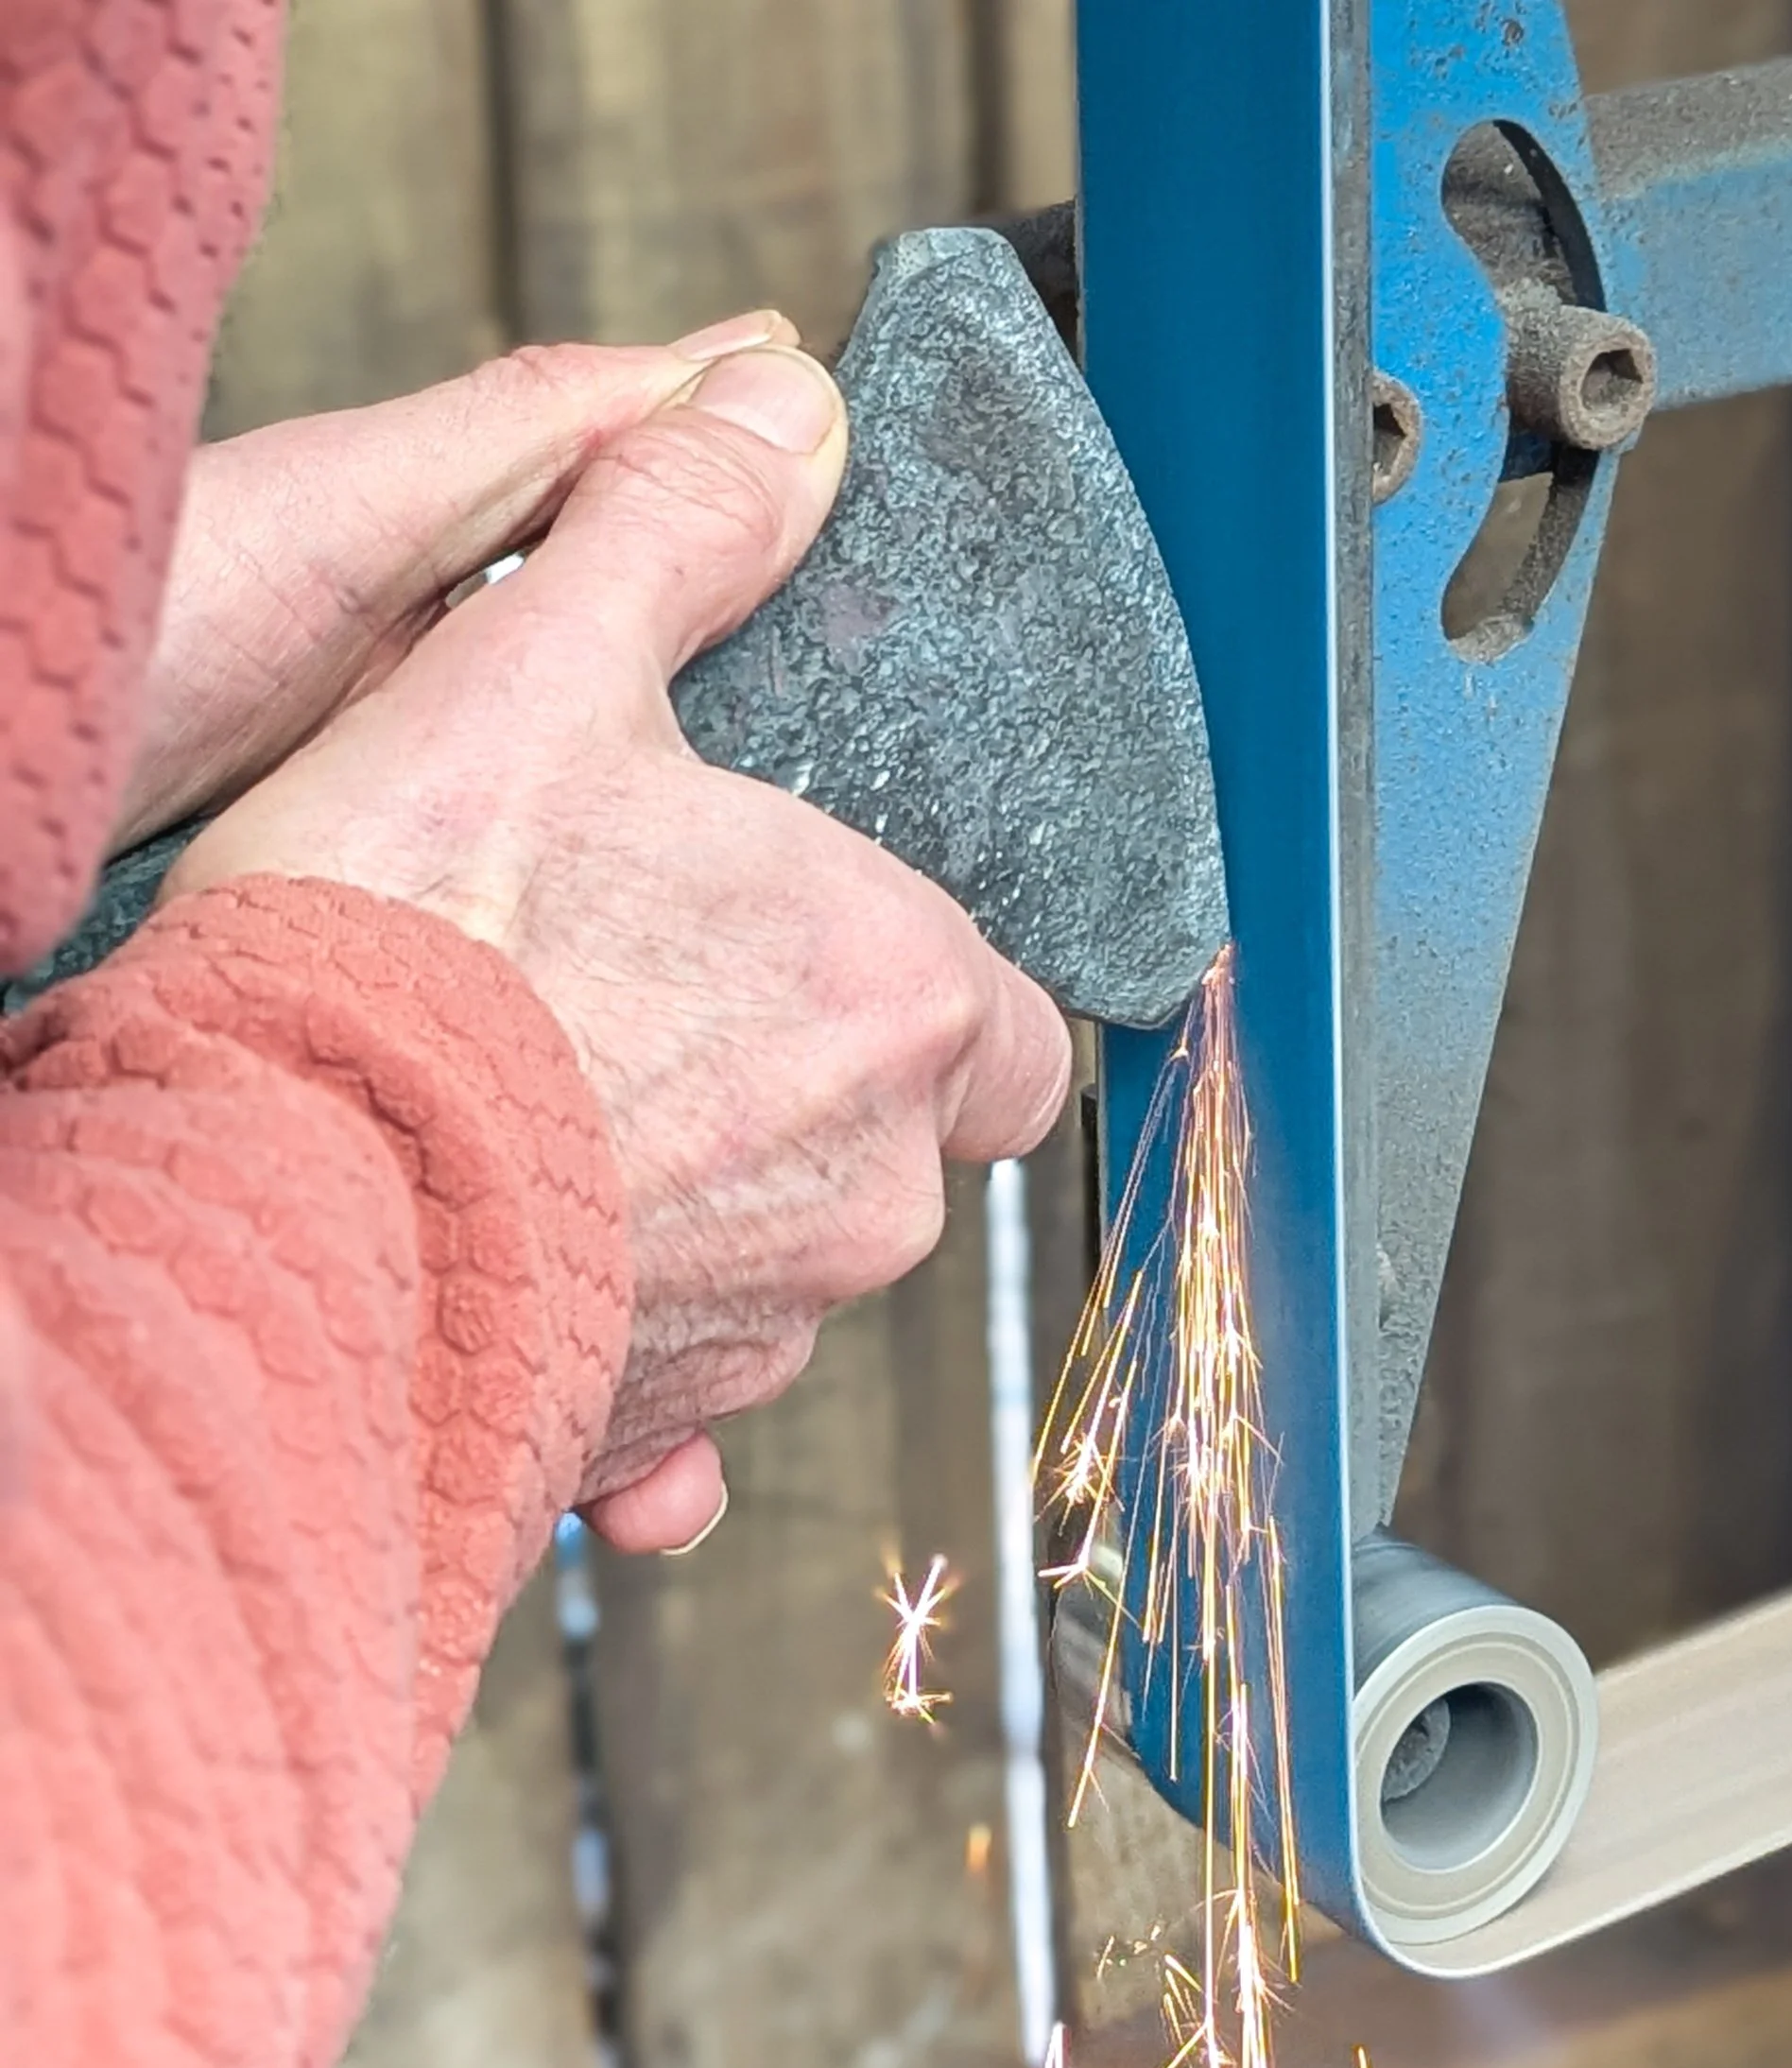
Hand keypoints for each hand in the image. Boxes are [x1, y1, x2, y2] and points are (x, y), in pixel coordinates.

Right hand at [168, 339, 1072, 1550]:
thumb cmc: (409, 937)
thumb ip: (678, 533)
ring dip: (705, 1195)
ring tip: (552, 1113)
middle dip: (807, 1087)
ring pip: (789, 1253)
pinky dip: (637, 1349)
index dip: (928, 987)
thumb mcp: (540, 668)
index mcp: (896, 991)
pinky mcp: (660, 1421)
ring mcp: (771, 1321)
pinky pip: (690, 1407)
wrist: (270, 1185)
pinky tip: (543, 1280)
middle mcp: (873, 1183)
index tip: (818, 956)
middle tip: (650, 1009)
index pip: (1012, 1023)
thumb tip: (783, 414)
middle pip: (902, 1138)